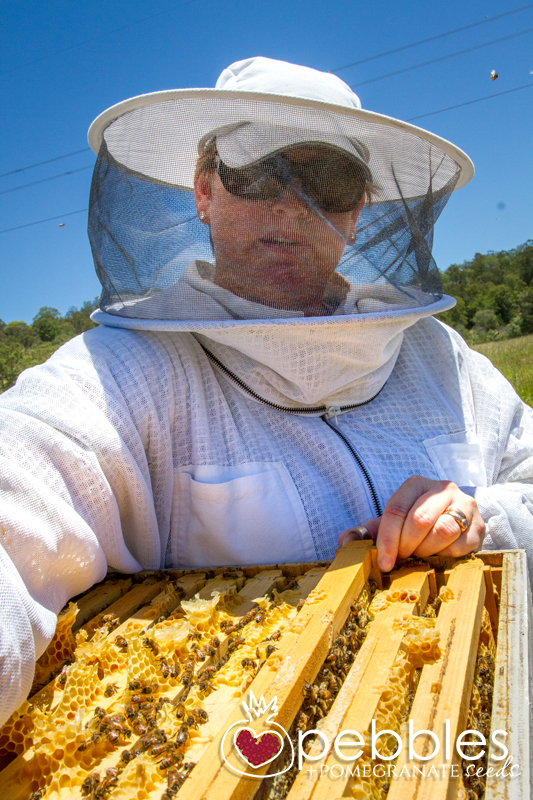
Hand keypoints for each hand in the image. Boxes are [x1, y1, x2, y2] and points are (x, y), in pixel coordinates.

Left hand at [338, 475, 485, 571]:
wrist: (453, 522)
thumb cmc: (414, 525)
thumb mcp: (389, 525)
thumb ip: (365, 533)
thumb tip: (344, 542)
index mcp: (415, 484)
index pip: (397, 510)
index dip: (388, 540)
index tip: (385, 563)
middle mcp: (442, 488)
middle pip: (419, 520)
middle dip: (406, 546)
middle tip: (402, 560)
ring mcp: (464, 504)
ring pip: (443, 531)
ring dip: (427, 551)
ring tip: (420, 556)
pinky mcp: (479, 525)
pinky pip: (461, 545)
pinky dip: (446, 556)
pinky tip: (439, 556)